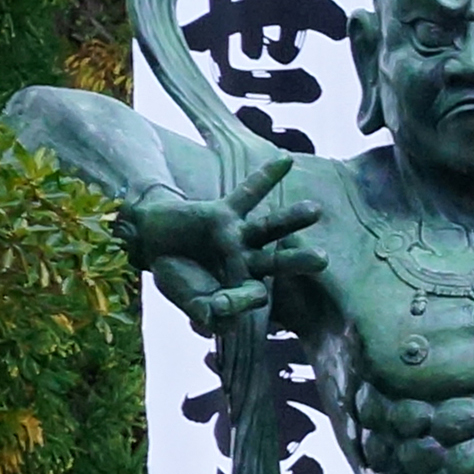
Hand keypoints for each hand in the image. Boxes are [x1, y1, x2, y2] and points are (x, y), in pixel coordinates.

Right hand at [123, 178, 323, 328]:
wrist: (150, 244)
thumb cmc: (176, 277)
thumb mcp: (190, 301)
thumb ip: (209, 314)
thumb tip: (226, 312)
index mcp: (244, 286)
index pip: (254, 295)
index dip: (240, 301)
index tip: (219, 304)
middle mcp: (249, 260)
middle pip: (279, 262)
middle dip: (299, 261)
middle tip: (323, 259)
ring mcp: (239, 235)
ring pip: (270, 227)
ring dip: (292, 218)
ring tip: (315, 210)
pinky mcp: (225, 212)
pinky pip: (249, 192)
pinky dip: (265, 176)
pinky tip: (285, 160)